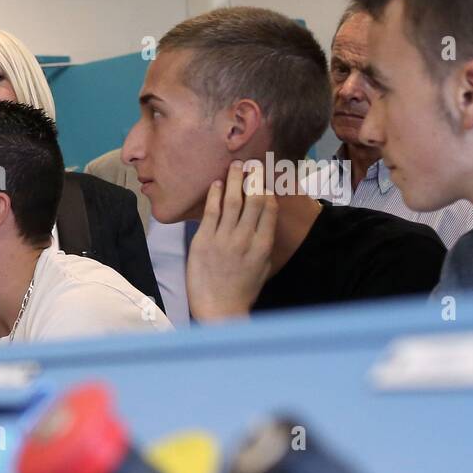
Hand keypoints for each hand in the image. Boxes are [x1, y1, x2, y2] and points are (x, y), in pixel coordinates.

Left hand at [186, 161, 277, 321]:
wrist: (219, 309)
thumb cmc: (243, 290)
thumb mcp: (263, 267)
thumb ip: (264, 242)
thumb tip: (266, 219)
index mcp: (263, 245)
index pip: (269, 209)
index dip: (267, 190)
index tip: (265, 176)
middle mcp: (245, 239)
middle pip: (253, 201)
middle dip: (254, 178)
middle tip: (253, 162)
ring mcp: (224, 239)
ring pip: (232, 202)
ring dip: (235, 180)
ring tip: (236, 165)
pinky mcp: (203, 242)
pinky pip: (211, 213)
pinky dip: (214, 196)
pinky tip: (216, 184)